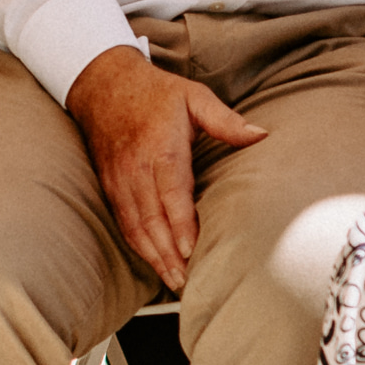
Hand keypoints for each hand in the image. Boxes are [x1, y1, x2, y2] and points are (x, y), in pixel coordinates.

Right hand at [66, 48, 264, 289]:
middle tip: (187, 280)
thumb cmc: (154, 93)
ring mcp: (121, 180)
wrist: (104, 84)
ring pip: (136, 226)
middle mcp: (137, 169)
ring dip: (154, 256)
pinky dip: (138, 245)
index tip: (192, 250)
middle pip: (152, 220)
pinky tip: (153, 260)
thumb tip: (261, 134)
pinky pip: (123, 221)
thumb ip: (226, 119)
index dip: (180, 226)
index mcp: (162, 149)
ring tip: (173, 280)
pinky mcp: (111, 186)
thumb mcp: (194, 95)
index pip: (171, 195)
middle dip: (168, 253)